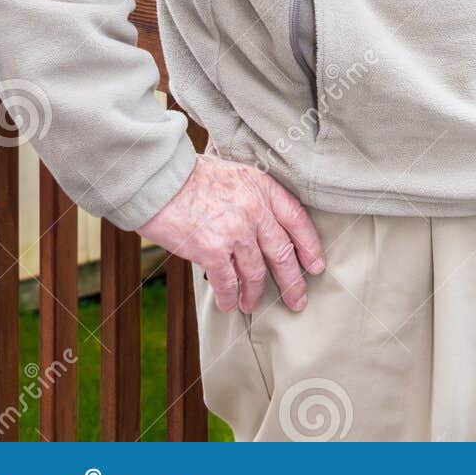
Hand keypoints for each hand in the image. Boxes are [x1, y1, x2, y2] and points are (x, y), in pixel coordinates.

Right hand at [138, 151, 325, 313]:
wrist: (159, 180)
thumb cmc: (190, 175)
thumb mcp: (232, 171)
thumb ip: (250, 193)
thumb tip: (262, 222)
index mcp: (262, 186)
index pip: (297, 218)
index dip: (310, 245)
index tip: (316, 265)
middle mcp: (254, 209)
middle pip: (282, 252)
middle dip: (293, 281)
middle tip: (298, 300)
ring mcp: (235, 231)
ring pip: (256, 272)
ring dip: (255, 293)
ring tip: (252, 303)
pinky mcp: (213, 250)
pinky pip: (228, 282)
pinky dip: (230, 296)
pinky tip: (229, 304)